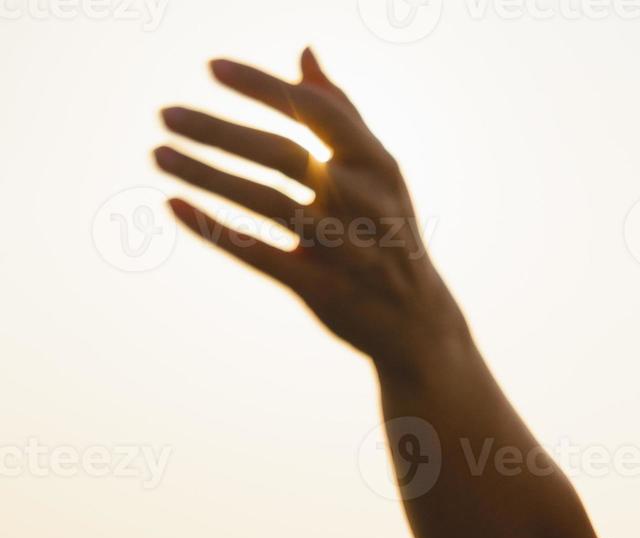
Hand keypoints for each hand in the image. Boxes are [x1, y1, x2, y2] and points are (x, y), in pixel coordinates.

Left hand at [154, 49, 462, 368]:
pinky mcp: (320, 288)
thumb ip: (342, 113)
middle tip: (165, 114)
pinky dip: (213, 230)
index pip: (316, 111)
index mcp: (379, 165)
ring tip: (158, 153)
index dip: (262, 86)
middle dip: (219, 131)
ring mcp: (343, 248)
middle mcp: (365, 203)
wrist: (417, 321)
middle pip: (282, 156)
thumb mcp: (380, 172)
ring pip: (265, 203)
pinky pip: (257, 254)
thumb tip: (305, 52)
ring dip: (206, 175)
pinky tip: (173, 206)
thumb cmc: (389, 232)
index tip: (210, 66)